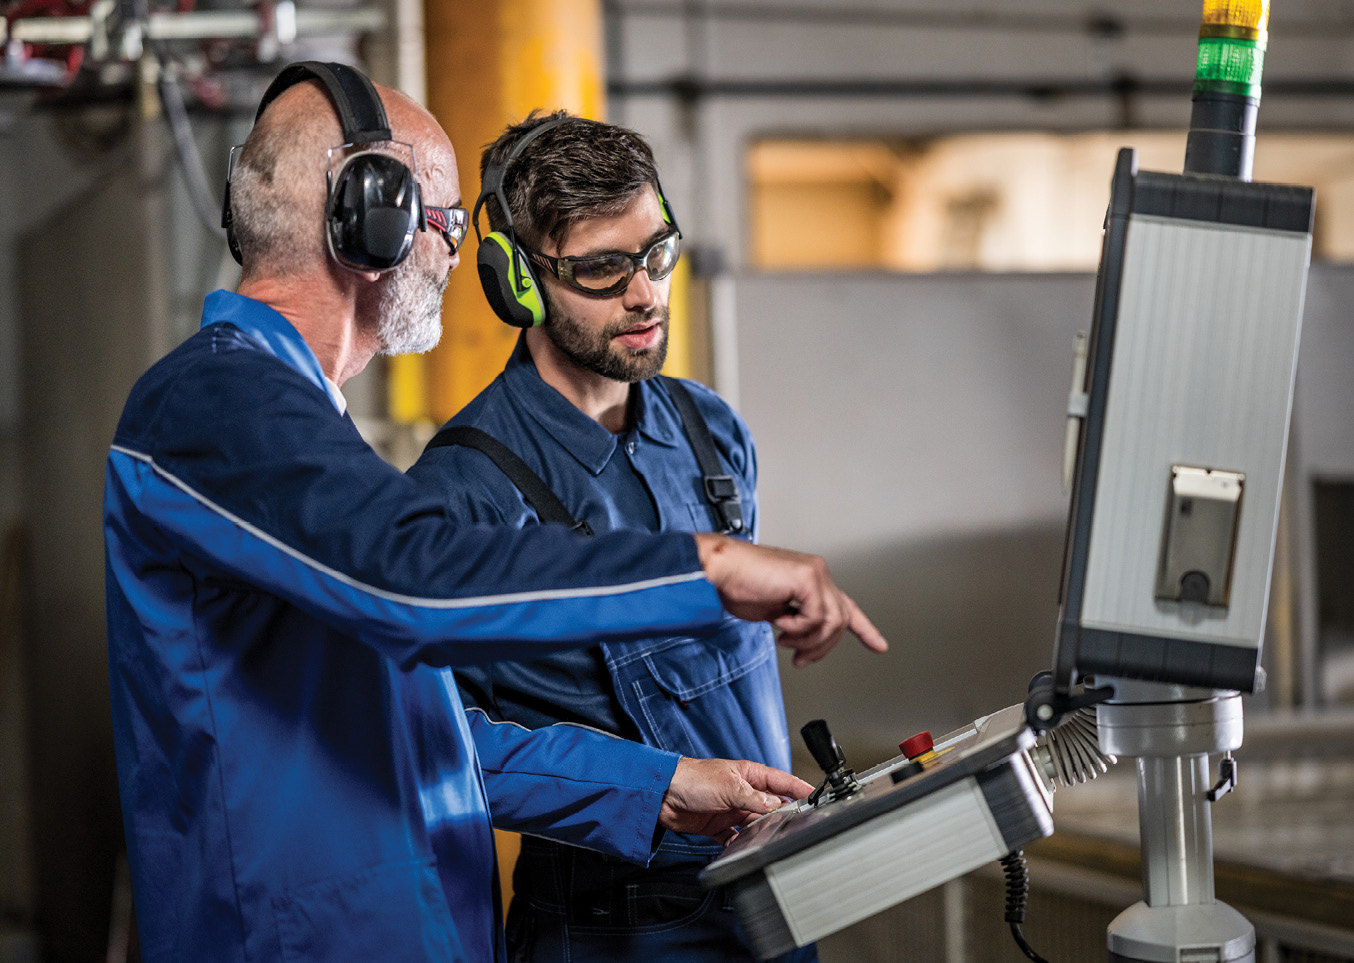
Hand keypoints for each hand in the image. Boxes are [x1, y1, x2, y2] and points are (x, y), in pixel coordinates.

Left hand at [659, 757, 814, 844]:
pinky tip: (746, 849)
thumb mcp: (730, 787)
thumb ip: (756, 799)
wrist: (661, 794)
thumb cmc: (692, 779)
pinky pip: (735, 837)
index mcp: (748, 775)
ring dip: (762, 831)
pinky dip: (740, 843)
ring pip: (755, 823)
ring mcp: (730, 808)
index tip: (816, 796)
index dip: (799, 788)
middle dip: (783, 814)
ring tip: (773, 839)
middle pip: (771, 805)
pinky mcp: (717, 825)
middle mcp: (742, 791)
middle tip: (797, 825)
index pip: (781, 782)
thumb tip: (778, 806)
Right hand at [693, 535, 888, 666]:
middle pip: (841, 620)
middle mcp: (817, 574)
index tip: (879, 645)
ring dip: (808, 640)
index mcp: (811, 580)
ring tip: (785, 639)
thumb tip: (805, 641)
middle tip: (800, 658)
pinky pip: (817, 618)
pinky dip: (797, 629)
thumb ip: (797, 620)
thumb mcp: (775, 610)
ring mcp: (815, 574)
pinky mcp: (807, 578)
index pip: (846, 605)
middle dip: (822, 647)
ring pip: (833, 622)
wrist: (719, 571)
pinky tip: (780, 622)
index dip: (864, 629)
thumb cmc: (737, 586)